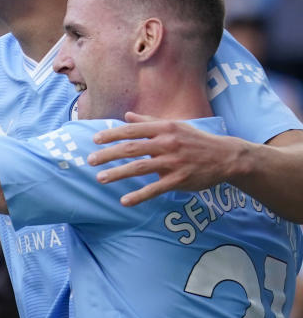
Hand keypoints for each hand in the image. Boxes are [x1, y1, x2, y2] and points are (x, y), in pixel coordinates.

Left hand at [88, 112, 241, 205]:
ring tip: (100, 178)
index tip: (95, 139)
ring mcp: (173, 162)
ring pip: (140, 168)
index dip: (112, 134)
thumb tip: (126, 116)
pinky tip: (124, 201)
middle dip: (108, 154)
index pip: (132, 130)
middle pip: (131, 148)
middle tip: (90, 160)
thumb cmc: (196, 140)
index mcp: (164, 128)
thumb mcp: (175, 125)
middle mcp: (167, 143)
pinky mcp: (180, 180)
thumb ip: (149, 122)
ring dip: (118, 173)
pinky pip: (155, 188)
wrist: (226, 156)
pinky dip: (139, 195)